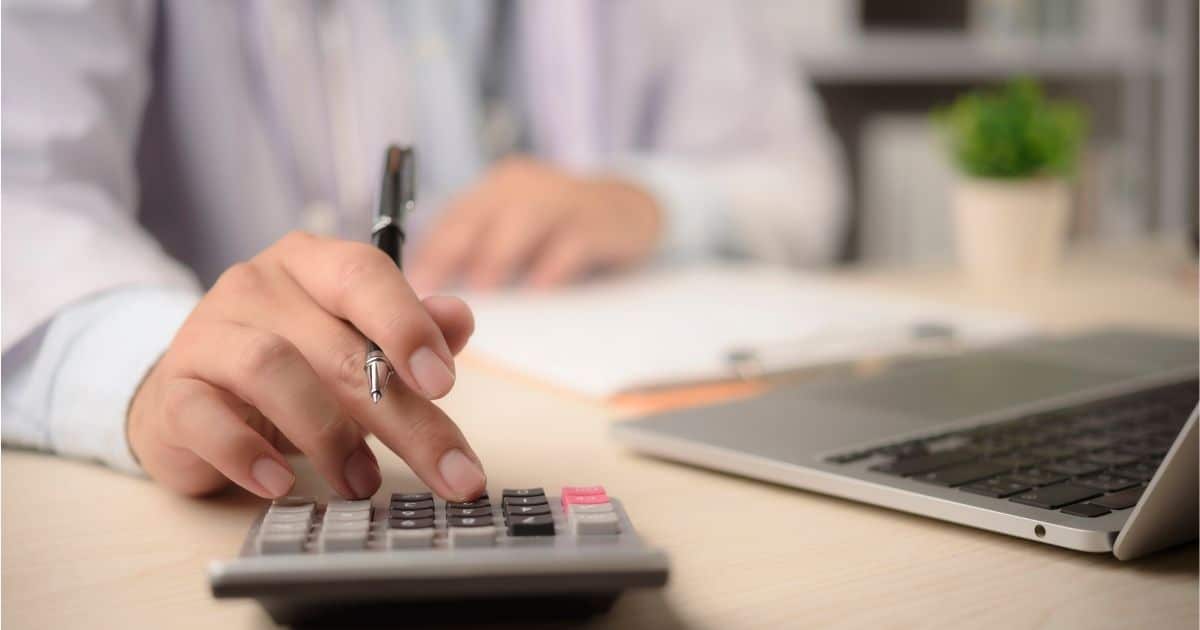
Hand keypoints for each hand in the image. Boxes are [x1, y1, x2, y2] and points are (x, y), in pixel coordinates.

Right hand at [127, 232, 486, 500]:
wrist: (193, 397)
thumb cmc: (294, 368)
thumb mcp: (358, 346)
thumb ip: (411, 333)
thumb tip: (458, 318)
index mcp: (313, 263)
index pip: (364, 274)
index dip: (408, 326)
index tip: (444, 383)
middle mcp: (258, 285)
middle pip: (339, 346)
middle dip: (401, 417)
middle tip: (447, 471)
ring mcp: (208, 333)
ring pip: (273, 370)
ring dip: (329, 436)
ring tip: (360, 481)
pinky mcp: (173, 389)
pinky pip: (206, 418)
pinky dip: (247, 454)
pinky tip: (279, 483)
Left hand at [409, 156, 662, 290]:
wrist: (631, 212)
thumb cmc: (560, 232)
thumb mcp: (517, 233)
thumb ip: (482, 252)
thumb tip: (437, 296)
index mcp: (496, 189)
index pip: (452, 216)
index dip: (428, 251)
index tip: (410, 285)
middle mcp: (522, 185)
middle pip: (478, 214)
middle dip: (451, 252)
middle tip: (431, 290)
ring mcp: (562, 197)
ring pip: (522, 222)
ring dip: (498, 256)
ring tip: (482, 290)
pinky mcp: (598, 220)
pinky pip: (571, 241)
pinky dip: (553, 265)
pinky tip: (540, 289)